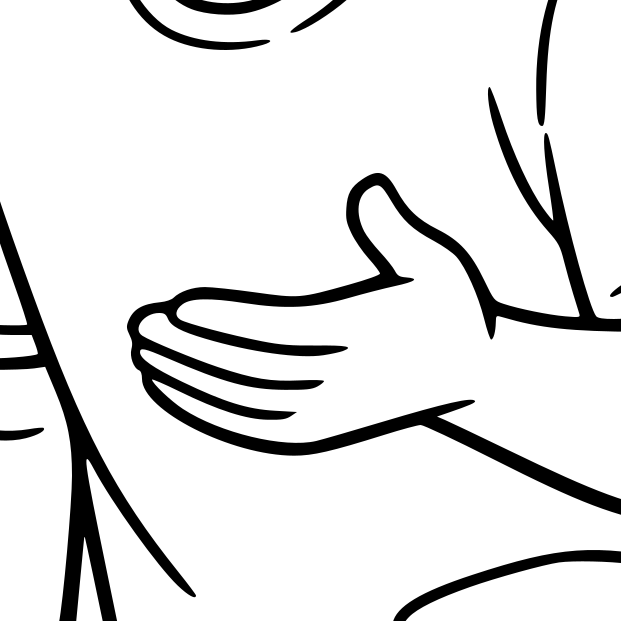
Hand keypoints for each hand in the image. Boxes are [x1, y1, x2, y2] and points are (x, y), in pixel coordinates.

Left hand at [129, 176, 495, 453]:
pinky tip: (164, 385)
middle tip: (141, 325)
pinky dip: (204, 411)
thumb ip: (396, 230)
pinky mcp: (316, 431)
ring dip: (188, 379)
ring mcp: (329, 412)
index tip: (182, 307)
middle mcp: (346, 379)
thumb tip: (369, 189)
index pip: (285, 330)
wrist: (478, 377)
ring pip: (245, 401)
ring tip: (142, 350)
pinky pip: (251, 426)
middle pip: (254, 368)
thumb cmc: (446, 306)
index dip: (230, 321)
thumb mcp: (437, 262)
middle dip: (193, 349)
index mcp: (369, 334)